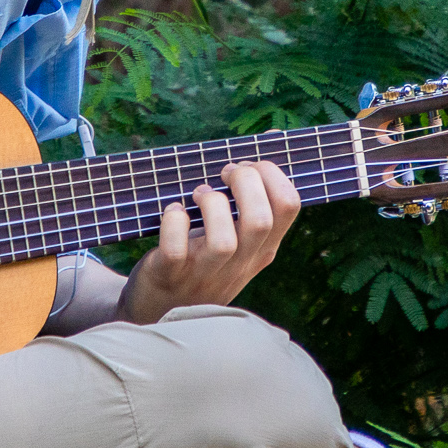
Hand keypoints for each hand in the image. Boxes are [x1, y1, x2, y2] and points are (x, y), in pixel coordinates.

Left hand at [117, 160, 300, 321]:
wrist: (158, 308)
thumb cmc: (200, 259)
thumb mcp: (236, 237)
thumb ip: (252, 201)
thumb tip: (272, 139)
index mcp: (262, 249)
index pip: (289, 207)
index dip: (271, 174)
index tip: (247, 166)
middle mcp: (240, 263)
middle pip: (260, 220)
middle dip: (244, 182)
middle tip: (224, 173)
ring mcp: (206, 273)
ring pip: (224, 240)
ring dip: (210, 204)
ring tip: (197, 195)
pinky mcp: (171, 276)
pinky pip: (176, 248)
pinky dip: (173, 222)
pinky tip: (172, 212)